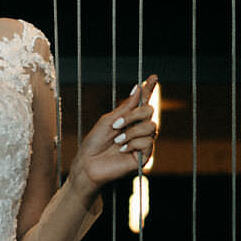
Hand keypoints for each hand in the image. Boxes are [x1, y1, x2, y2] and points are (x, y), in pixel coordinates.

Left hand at [70, 75, 158, 194]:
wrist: (88, 163)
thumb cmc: (94, 143)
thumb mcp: (108, 121)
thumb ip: (125, 107)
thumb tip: (138, 88)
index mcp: (130, 119)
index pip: (143, 102)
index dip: (149, 89)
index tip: (153, 76)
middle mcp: (138, 129)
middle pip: (150, 111)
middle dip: (133, 115)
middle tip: (116, 124)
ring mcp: (142, 142)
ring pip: (150, 126)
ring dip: (131, 131)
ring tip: (117, 140)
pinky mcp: (143, 157)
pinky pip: (147, 142)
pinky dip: (133, 143)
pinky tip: (122, 149)